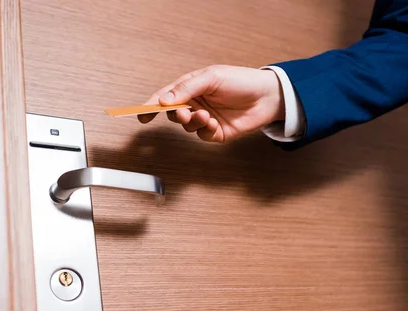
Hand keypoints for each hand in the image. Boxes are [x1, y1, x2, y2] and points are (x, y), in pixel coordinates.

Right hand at [138, 65, 284, 142]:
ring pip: (187, 126)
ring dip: (193, 122)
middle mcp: (195, 103)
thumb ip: (186, 88)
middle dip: (177, 115)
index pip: (165, 97)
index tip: (140, 114)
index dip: (150, 105)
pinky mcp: (215, 133)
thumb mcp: (211, 77)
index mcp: (191, 87)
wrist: (267, 96)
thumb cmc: (241, 80)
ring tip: (206, 115)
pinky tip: (214, 123)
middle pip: (174, 114)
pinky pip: (202, 136)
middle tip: (184, 112)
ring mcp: (205, 119)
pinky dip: (205, 130)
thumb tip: (164, 98)